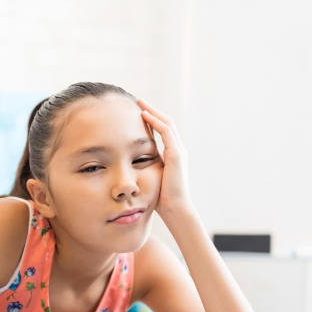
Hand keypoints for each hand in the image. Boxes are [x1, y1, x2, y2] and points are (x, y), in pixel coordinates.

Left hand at [138, 100, 192, 220]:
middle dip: (153, 111)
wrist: (175, 209)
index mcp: (174, 155)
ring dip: (154, 112)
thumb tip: (132, 162)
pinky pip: (166, 132)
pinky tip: (145, 116)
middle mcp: (179, 150)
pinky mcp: (177, 156)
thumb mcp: (152, 177)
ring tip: (141, 104)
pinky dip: (156, 122)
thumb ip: (146, 167)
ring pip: (167, 123)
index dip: (153, 120)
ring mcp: (179, 152)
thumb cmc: (161, 198)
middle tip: (140, 102)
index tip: (140, 113)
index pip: (164, 130)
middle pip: (167, 122)